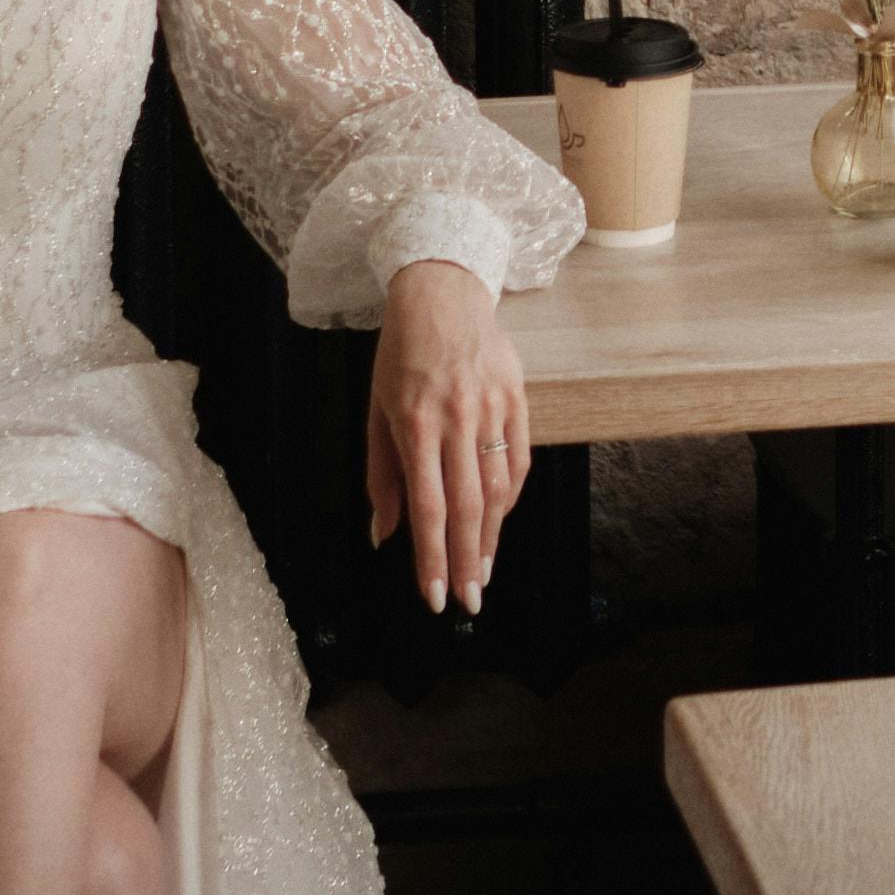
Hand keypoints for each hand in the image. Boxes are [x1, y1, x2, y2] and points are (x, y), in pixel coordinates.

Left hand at [368, 260, 530, 615]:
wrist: (442, 292)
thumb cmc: (400, 354)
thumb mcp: (376, 410)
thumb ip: (382, 476)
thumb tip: (384, 535)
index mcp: (416, 423)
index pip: (429, 508)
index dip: (432, 558)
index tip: (433, 597)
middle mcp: (458, 418)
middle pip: (468, 508)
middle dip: (468, 562)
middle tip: (469, 602)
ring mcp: (492, 407)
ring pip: (497, 489)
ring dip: (491, 538)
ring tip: (483, 572)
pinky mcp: (517, 397)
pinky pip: (518, 460)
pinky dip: (509, 497)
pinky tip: (498, 522)